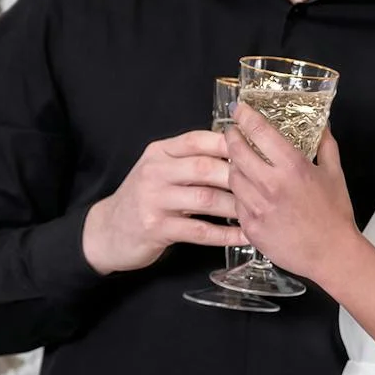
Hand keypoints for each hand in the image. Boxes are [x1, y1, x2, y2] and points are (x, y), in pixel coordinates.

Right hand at [82, 130, 244, 274]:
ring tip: (260, 210)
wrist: (107, 231)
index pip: (198, 140)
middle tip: (266, 184)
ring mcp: (153, 200)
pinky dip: (225, 234)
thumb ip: (189, 159)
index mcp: (159, 152)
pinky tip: (244, 235)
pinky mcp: (156, 228)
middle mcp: (155, 172)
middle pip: (204, 168)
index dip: (229, 144)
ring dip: (235, 206)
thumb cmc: (145, 199)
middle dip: (238, 176)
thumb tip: (237, 149)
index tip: (257, 149)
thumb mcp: (160, 170)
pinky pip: (198, 230)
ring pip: (204, 199)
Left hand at [223, 103, 357, 281]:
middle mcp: (271, 184)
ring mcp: (258, 207)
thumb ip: (326, 145)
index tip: (239, 108)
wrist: (331, 254)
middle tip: (232, 132)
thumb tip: (322, 124)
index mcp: (292, 167)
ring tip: (239, 161)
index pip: (260, 132)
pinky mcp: (250, 226)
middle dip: (231, 137)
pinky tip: (247, 191)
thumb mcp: (335, 174)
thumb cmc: (335, 214)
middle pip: (236, 151)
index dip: (245, 116)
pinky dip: (239, 193)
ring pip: (232, 177)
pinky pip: (236, 203)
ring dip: (233, 165)